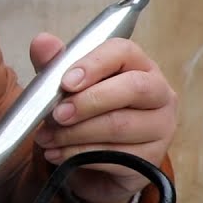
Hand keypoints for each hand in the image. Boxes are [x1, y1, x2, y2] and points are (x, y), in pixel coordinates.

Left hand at [29, 34, 177, 202]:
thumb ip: (54, 65)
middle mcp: (159, 92)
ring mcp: (160, 126)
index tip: (65, 83)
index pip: (123, 52)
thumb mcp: (66, 87)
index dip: (94, 65)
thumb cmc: (85, 113)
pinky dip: (79, 155)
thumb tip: (42, 42)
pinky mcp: (152, 157)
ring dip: (75, 134)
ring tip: (46, 138)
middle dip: (87, 102)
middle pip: (133, 88)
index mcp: (138, 65)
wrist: (95, 160)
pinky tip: (57, 154)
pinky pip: (115, 156)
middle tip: (55, 115)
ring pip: (120, 125)